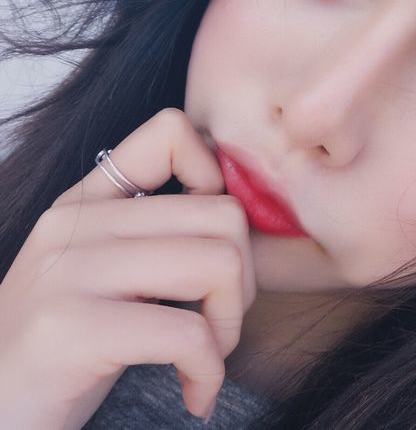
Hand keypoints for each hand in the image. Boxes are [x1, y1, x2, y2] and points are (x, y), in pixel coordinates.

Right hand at [0, 108, 255, 428]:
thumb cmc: (63, 350)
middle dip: (243, 277)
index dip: (217, 179)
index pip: (172, 131)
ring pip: (219, 263)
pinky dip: (209, 370)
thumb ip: (156, 234)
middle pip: (223, 213)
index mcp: (87, 201)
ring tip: (206, 355)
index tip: (212, 240)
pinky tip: (195, 391)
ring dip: (230, 323)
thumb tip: (241, 218)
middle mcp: (75, 222)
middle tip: (218, 321)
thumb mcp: (102, 273)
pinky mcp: (69, 329)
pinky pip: (189, 333)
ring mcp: (69, 271)